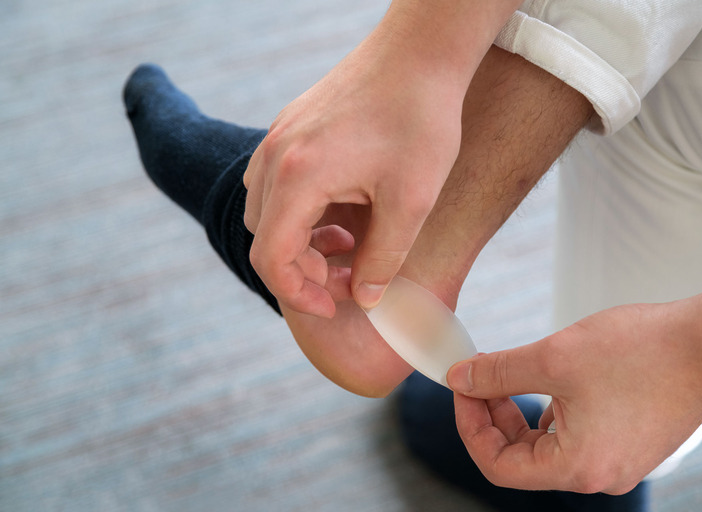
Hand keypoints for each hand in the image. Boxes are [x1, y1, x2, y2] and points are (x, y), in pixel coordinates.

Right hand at [243, 30, 463, 317]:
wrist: (420, 52)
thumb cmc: (420, 120)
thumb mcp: (411, 201)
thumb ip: (384, 257)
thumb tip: (365, 297)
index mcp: (299, 177)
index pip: (271, 258)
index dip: (299, 293)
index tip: (334, 305)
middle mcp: (276, 156)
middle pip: (264, 237)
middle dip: (302, 269)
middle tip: (349, 275)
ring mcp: (279, 137)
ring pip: (266, 211)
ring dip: (298, 239)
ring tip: (347, 243)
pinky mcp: (290, 126)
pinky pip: (276, 182)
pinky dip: (299, 210)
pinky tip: (340, 209)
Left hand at [447, 301, 701, 493]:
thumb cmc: (640, 351)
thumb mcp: (553, 358)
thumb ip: (499, 372)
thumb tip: (460, 378)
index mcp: (578, 467)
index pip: (500, 466)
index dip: (472, 427)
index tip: (463, 389)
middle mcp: (598, 475)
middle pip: (522, 458)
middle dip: (493, 416)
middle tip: (480, 376)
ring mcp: (616, 461)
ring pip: (546, 446)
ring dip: (519, 411)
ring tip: (511, 372)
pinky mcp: (627, 443)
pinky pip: (572, 436)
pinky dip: (549, 411)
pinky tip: (545, 381)